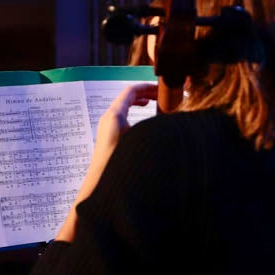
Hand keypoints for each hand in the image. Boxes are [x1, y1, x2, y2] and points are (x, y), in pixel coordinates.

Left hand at [56, 83, 157, 240]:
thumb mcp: (141, 141)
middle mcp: (108, 119)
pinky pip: (121, 117)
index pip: (131, 91)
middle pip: (126, 97)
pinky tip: (145, 123)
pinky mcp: (108, 138)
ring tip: (155, 104)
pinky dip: (134, 113)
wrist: (101, 187)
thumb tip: (173, 120)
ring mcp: (107, 128)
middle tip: (160, 95)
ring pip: (123, 107)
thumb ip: (155, 128)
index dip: (147, 87)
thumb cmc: (119, 164)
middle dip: (145, 94)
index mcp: (115, 115)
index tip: (160, 88)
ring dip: (139, 103)